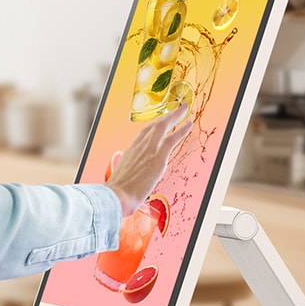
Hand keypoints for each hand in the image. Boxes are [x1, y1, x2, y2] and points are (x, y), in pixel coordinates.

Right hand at [105, 102, 192, 216]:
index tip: (159, 123)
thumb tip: (127, 183)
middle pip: (153, 126)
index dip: (152, 128)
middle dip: (165, 117)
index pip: (143, 135)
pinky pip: (173, 138)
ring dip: (174, 116)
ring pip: (163, 126)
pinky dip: (181, 129)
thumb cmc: (116, 193)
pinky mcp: (158, 156)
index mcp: (130, 152)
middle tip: (175, 110)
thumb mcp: (120, 180)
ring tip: (183, 110)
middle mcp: (138, 147)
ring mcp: (149, 149)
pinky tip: (188, 124)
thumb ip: (127, 177)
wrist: (115, 195)